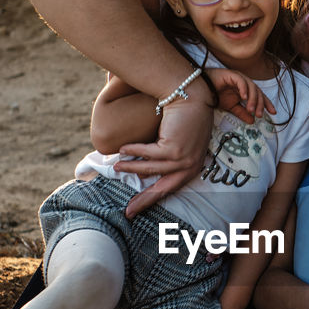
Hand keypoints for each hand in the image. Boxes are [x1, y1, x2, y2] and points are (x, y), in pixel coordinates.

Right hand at [113, 98, 211, 216]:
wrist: (190, 96)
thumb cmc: (184, 118)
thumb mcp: (177, 144)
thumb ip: (163, 160)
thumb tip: (141, 175)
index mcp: (192, 168)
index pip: (169, 188)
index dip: (150, 199)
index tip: (134, 209)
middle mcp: (190, 166)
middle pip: (163, 189)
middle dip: (143, 201)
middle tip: (128, 211)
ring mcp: (183, 159)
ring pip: (151, 169)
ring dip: (131, 168)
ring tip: (116, 167)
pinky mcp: (174, 149)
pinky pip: (148, 154)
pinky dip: (133, 151)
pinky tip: (122, 150)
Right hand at [207, 68, 273, 123]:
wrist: (202, 88)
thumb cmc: (217, 95)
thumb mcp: (232, 107)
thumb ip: (242, 113)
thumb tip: (252, 121)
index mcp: (246, 89)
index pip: (260, 96)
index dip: (267, 103)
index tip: (273, 113)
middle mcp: (245, 82)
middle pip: (258, 92)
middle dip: (260, 104)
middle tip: (259, 115)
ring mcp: (239, 77)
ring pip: (251, 87)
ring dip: (253, 99)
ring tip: (251, 110)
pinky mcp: (232, 74)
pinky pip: (241, 81)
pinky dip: (244, 89)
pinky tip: (244, 97)